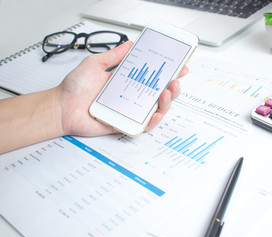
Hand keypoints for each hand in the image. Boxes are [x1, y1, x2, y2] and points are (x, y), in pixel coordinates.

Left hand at [56, 41, 186, 136]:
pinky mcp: (126, 124)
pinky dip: (154, 120)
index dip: (167, 72)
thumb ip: (113, 56)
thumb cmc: (75, 88)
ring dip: (167, 102)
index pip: (152, 76)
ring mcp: (130, 110)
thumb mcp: (95, 64)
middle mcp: (132, 96)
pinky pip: (144, 125)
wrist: (62, 107)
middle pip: (159, 93)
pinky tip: (157, 112)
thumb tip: (129, 45)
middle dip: (173, 87)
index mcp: (127, 81)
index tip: (179, 66)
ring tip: (168, 92)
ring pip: (156, 109)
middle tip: (175, 80)